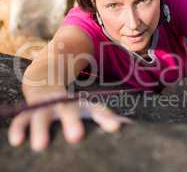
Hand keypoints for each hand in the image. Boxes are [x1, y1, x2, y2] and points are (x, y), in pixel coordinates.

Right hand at [8, 100, 131, 151]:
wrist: (46, 81)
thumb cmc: (72, 103)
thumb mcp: (88, 107)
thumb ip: (106, 117)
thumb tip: (127, 125)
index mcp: (82, 104)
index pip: (96, 109)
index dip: (106, 118)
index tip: (116, 128)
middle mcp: (65, 104)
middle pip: (69, 111)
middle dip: (72, 123)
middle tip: (76, 138)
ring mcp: (46, 106)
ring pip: (42, 117)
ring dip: (42, 130)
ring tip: (41, 147)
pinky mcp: (29, 110)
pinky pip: (22, 119)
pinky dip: (19, 128)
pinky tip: (17, 141)